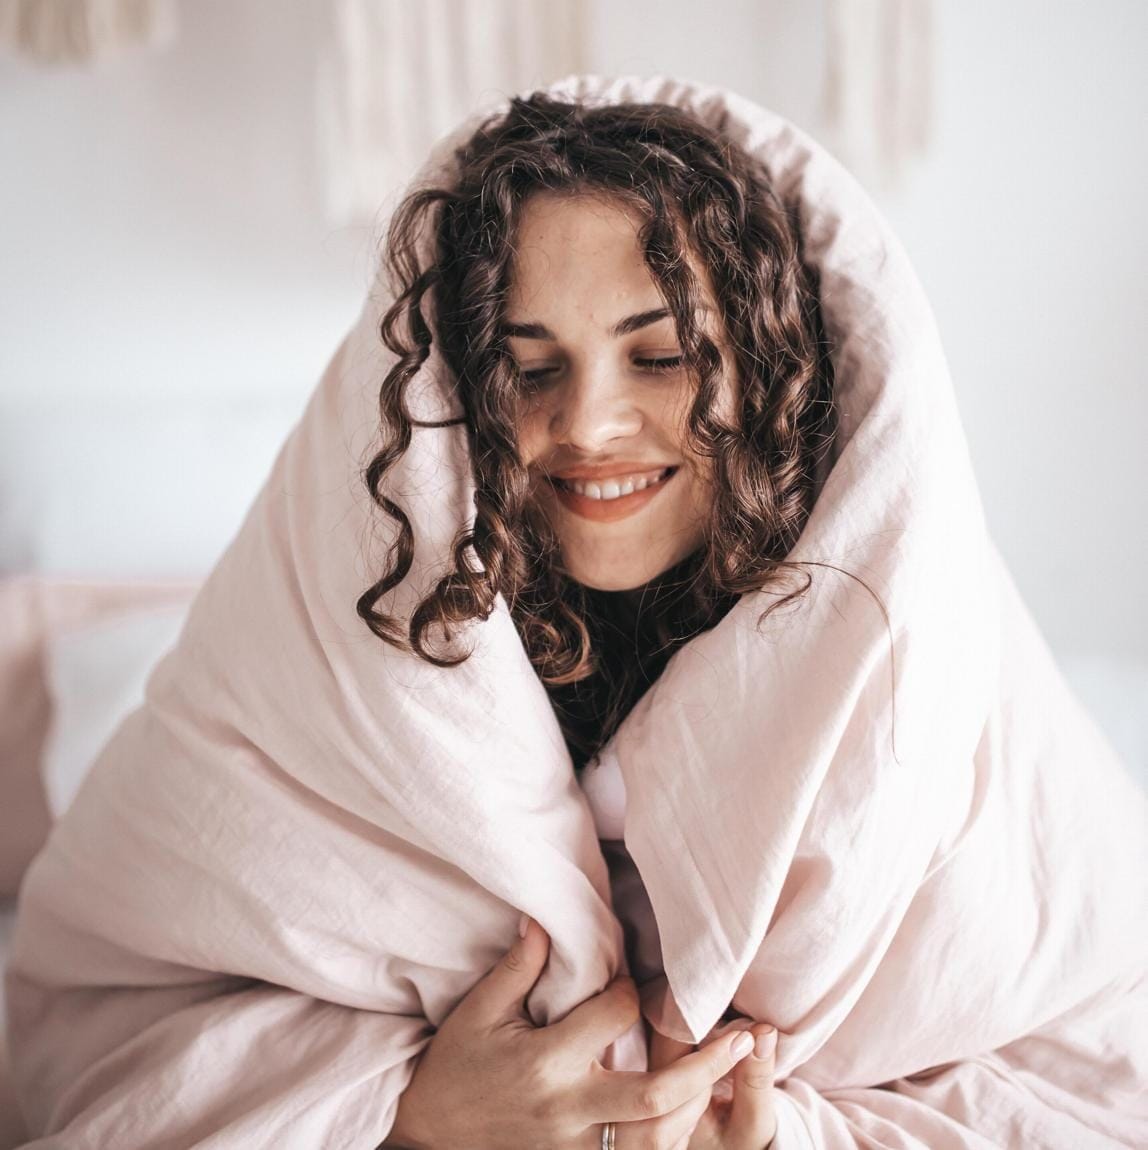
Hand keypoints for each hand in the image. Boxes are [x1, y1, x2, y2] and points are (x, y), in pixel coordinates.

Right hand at [386, 917, 755, 1148]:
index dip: (635, 992)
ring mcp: (575, 1145)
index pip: (615, 1018)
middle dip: (706, 1067)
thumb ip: (519, 967)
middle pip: (656, 1095)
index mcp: (547, 1061)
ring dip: (698, 1104)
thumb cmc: (455, 1063)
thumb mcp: (479, 1010)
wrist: (427, 1133)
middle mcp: (569, 1108)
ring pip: (655, 1137)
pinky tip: (693, 1112)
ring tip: (733, 1073)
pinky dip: (666, 1137)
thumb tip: (544, 919)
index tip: (640, 981)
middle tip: (745, 1038)